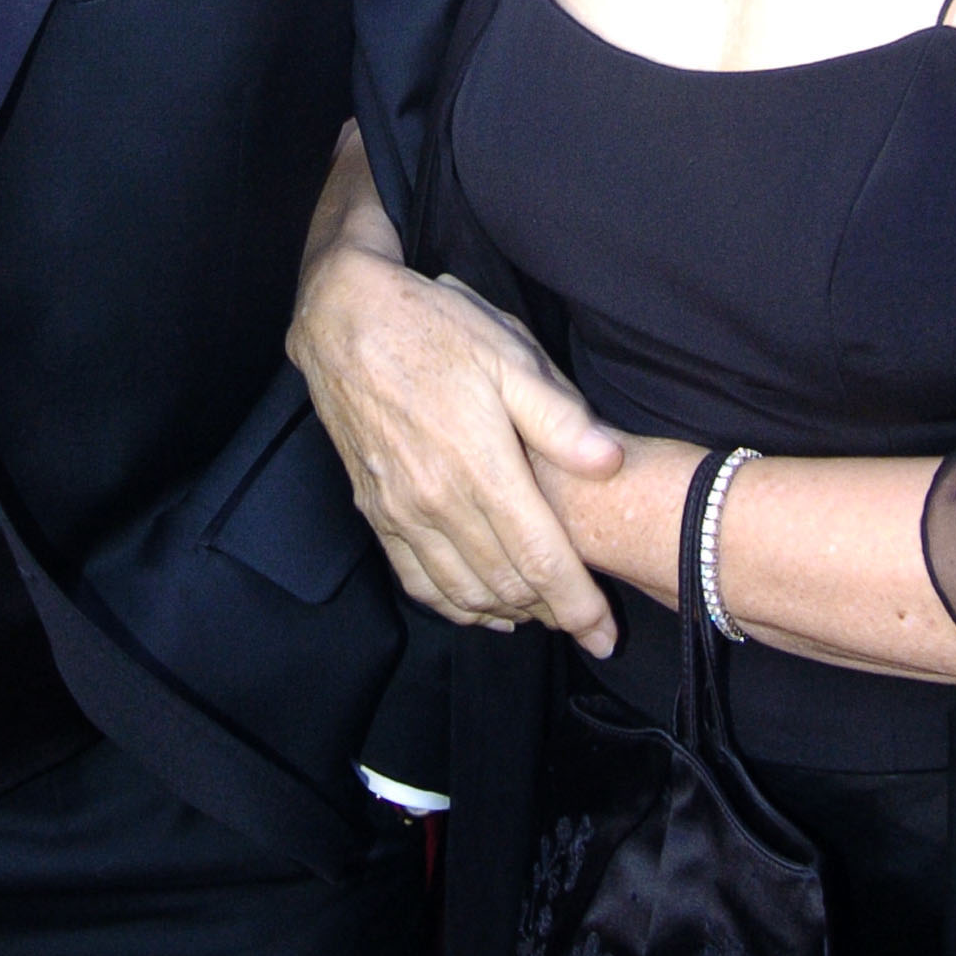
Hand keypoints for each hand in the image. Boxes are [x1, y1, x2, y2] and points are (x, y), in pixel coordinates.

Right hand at [290, 152, 622, 653]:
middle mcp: (437, 501)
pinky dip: (453, 605)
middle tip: (585, 624)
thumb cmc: (435, 328)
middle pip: (505, 585)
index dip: (577, 605)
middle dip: (552, 614)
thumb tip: (610, 462)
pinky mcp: (375, 511)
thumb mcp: (509, 353)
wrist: (345, 321)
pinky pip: (416, 580)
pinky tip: (480, 608)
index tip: (605, 635)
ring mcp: (401, 511)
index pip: (540, 559)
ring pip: (461, 591)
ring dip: (506, 613)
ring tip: (543, 616)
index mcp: (480, 466)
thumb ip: (558, 416)